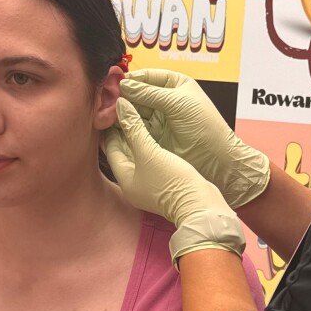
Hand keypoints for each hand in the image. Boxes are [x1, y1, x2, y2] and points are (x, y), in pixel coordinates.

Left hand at [103, 100, 245, 262]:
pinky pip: (151, 159)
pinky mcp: (163, 183)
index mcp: (124, 179)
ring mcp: (148, 185)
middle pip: (124, 151)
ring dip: (138, 136)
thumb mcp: (149, 152)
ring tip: (140, 114)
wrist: (200, 204)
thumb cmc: (173, 182)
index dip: (111, 126)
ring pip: (138, 154)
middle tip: (126, 108)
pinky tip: (156, 132)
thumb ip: (134, 128)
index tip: (114, 108)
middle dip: (124, 130)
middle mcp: (133, 184)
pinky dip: (150, 145)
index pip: (110, 148)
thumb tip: (121, 106)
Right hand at [120, 69, 270, 208]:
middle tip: (104, 99)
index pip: (147, 76)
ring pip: (134, 110)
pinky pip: (135, 126)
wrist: (216, 158)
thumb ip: (150, 94)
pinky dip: (125, 125)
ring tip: (105, 111)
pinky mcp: (154, 135)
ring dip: (121, 111)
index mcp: (175, 83)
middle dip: (122, 96)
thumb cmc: (204, 126)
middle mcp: (165, 98)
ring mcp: (159, 117)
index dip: (131, 79)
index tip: (114, 83)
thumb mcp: (177, 104)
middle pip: (137, 93)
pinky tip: (112, 124)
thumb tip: (125, 85)